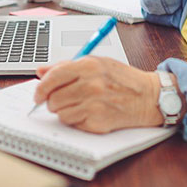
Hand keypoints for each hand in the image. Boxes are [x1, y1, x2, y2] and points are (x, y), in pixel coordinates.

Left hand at [34, 57, 163, 132]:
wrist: (148, 97)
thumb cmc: (123, 80)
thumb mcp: (97, 63)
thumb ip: (67, 66)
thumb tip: (41, 71)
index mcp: (88, 66)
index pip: (52, 77)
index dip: (41, 88)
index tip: (38, 94)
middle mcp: (90, 84)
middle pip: (53, 98)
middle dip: (53, 101)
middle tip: (63, 100)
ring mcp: (94, 103)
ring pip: (60, 113)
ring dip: (65, 111)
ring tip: (80, 105)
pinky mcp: (98, 120)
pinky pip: (72, 123)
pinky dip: (76, 120)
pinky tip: (89, 112)